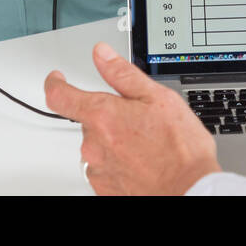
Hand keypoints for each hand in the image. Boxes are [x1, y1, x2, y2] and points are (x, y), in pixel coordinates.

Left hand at [44, 41, 219, 194]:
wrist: (190, 191)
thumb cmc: (179, 150)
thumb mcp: (158, 98)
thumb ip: (122, 74)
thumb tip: (101, 54)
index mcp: (102, 115)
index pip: (59, 95)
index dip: (55, 83)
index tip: (57, 79)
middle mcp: (93, 144)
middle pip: (89, 121)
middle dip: (109, 116)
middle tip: (140, 120)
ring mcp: (98, 169)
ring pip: (98, 145)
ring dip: (114, 141)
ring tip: (147, 146)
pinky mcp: (105, 189)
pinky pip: (104, 168)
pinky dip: (119, 163)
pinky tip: (142, 163)